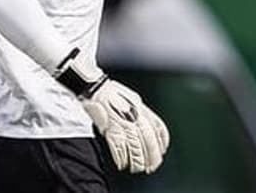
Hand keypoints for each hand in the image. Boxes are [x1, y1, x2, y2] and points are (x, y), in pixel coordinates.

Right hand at [53, 48, 169, 173]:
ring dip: (137, 161)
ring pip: (135, 146)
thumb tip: (148, 127)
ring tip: (136, 168)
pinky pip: (119, 147)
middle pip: (148, 140)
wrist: (93, 87)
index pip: (158, 128)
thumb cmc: (110, 93)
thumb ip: (140, 112)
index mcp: (141, 107)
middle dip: (152, 157)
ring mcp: (123, 121)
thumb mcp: (132, 99)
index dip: (161, 143)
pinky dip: (121, 158)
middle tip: (151, 167)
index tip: (162, 151)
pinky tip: (122, 164)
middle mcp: (135, 115)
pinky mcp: (110, 127)